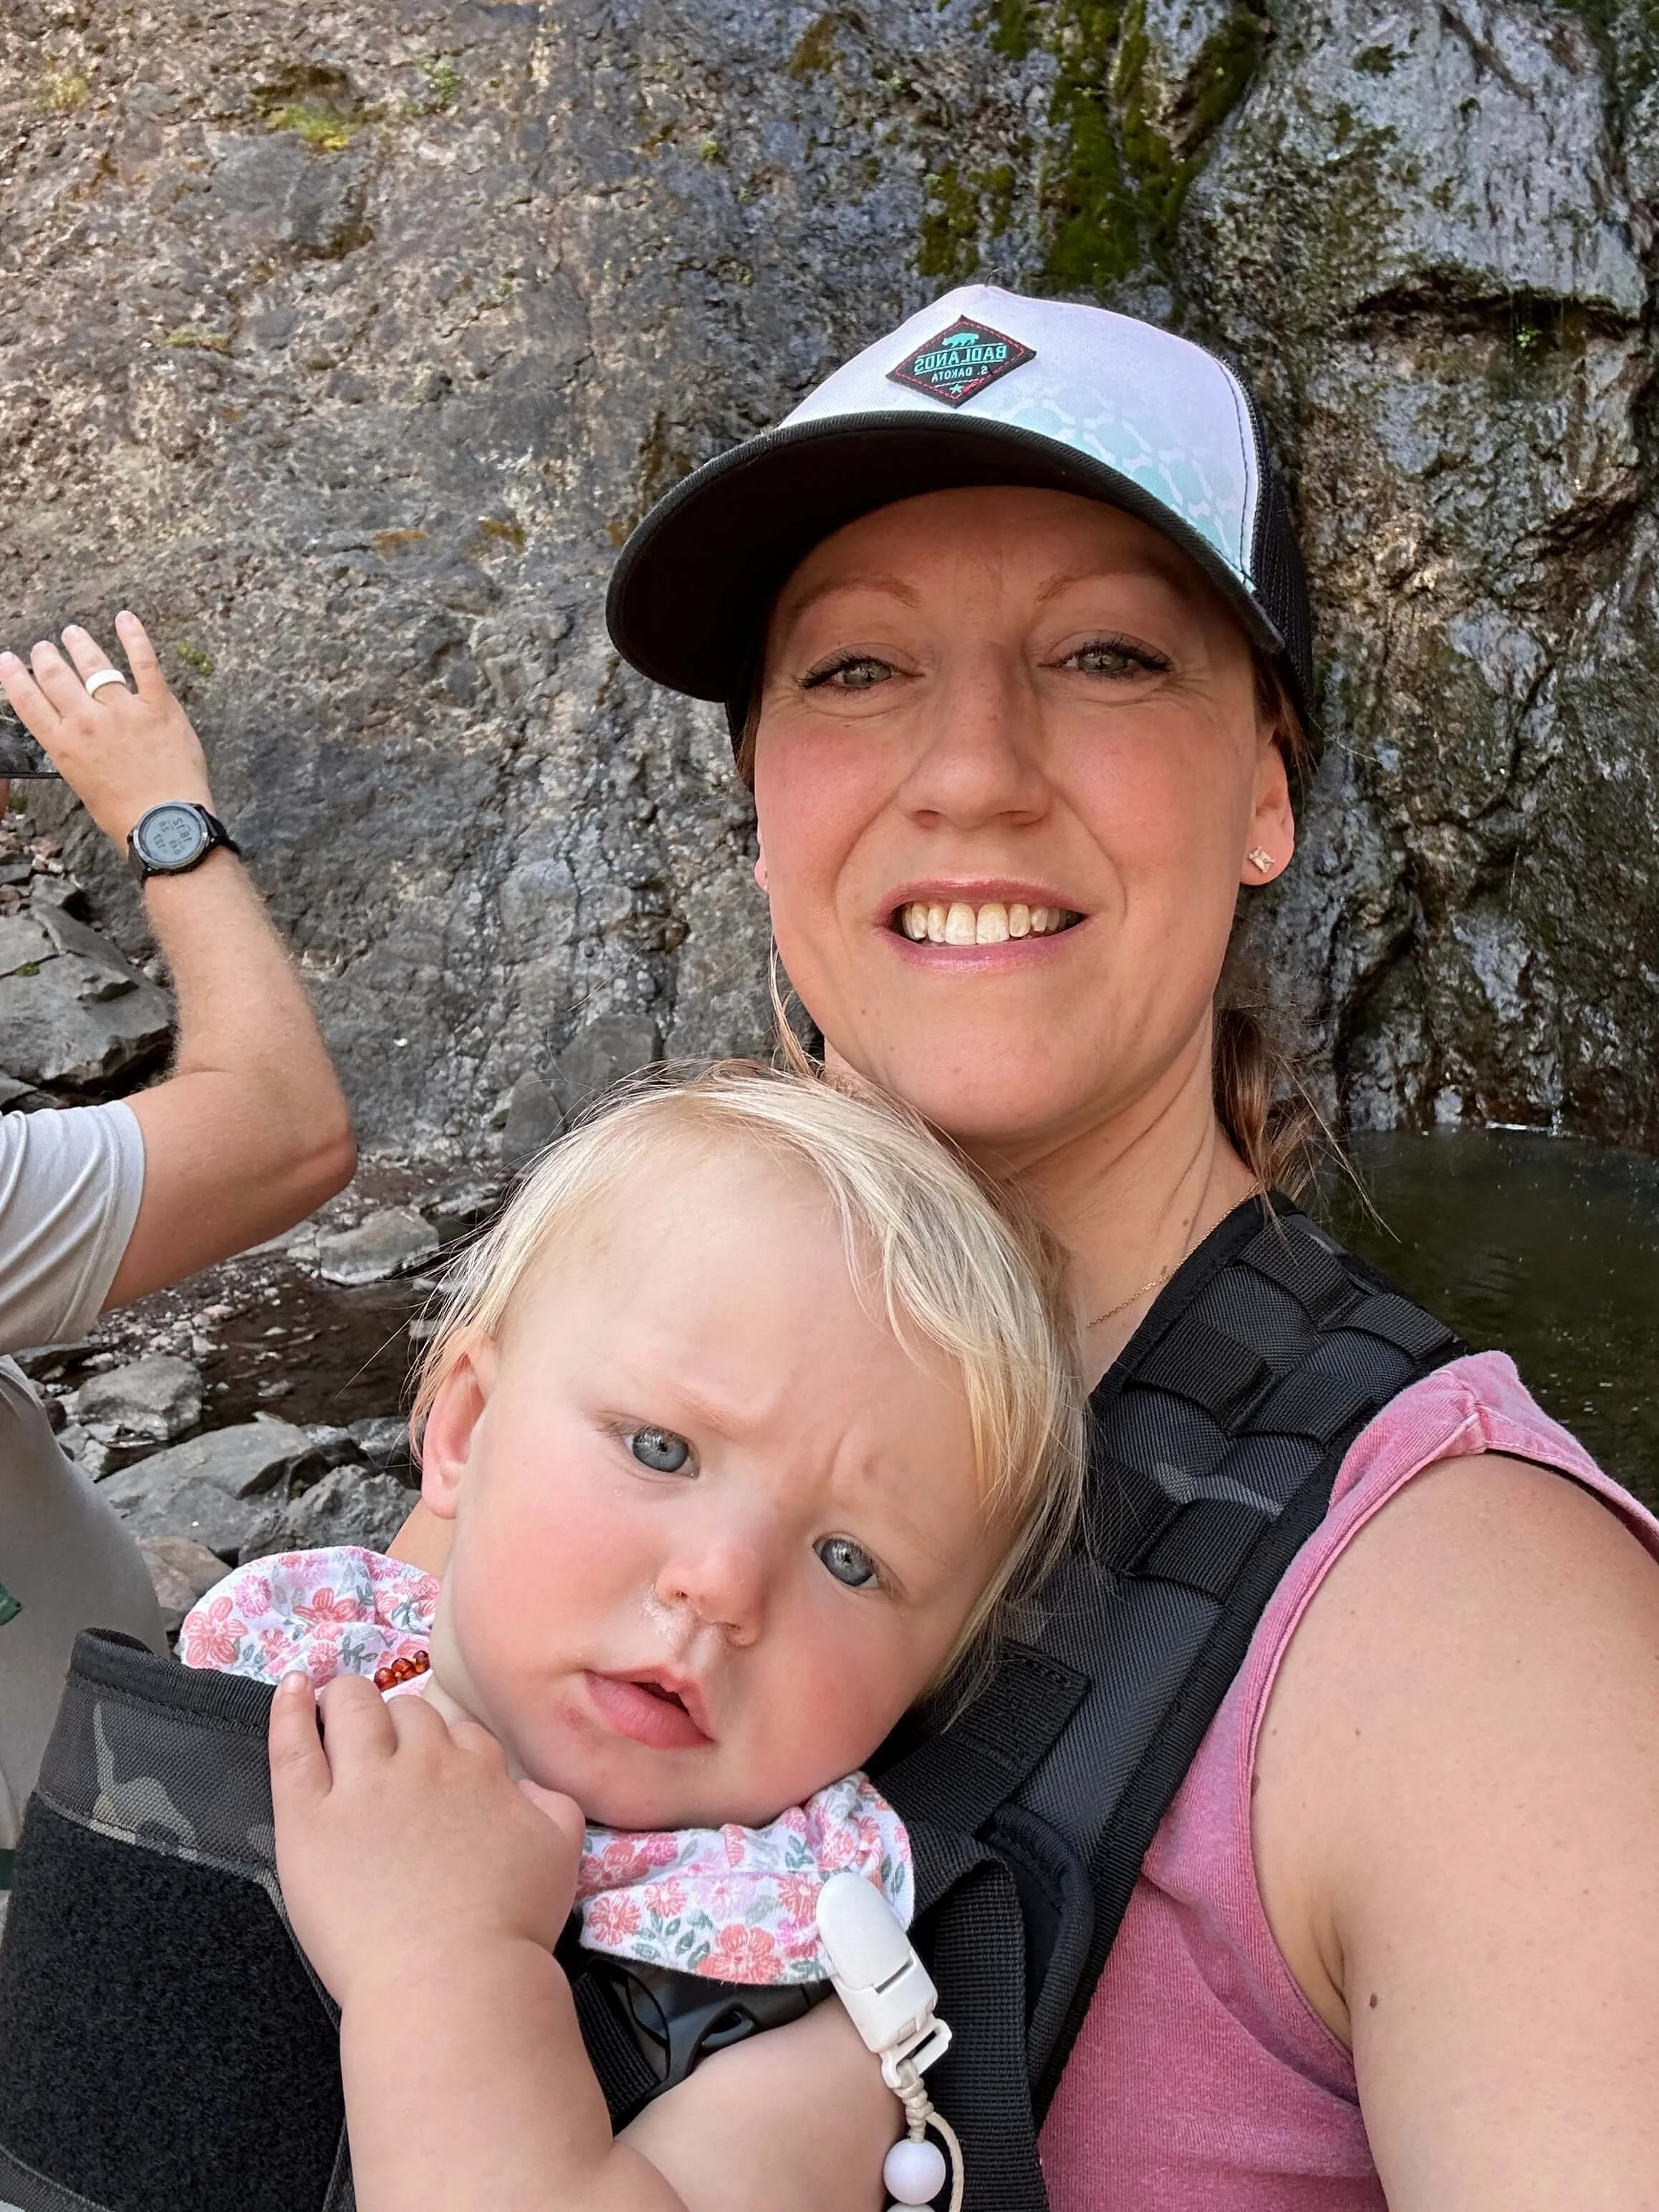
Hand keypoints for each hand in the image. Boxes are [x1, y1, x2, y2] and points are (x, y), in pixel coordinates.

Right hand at [0, 613, 214, 845]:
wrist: (164, 824)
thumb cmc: (125, 815)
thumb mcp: (81, 784)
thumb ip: (74, 752)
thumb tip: (72, 733)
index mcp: (63, 744)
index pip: (28, 700)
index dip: (14, 676)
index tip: (8, 659)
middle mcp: (87, 721)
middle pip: (56, 676)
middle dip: (46, 657)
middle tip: (44, 647)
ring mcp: (123, 710)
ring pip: (94, 664)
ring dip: (80, 644)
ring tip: (73, 633)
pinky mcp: (159, 705)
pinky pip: (144, 662)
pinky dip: (134, 636)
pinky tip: (125, 618)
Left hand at [268, 1671, 585, 2011]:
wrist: (451, 1979)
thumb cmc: (508, 1927)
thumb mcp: (558, 1854)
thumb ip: (552, 1805)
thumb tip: (526, 1786)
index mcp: (477, 1771)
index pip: (459, 1732)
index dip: (447, 1747)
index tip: (438, 1770)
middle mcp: (421, 1764)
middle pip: (407, 1710)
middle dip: (399, 1721)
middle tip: (388, 1750)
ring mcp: (361, 1787)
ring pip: (353, 1710)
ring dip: (350, 1702)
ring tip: (339, 1709)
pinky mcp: (308, 1819)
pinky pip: (293, 1747)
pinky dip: (290, 1709)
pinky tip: (292, 1688)